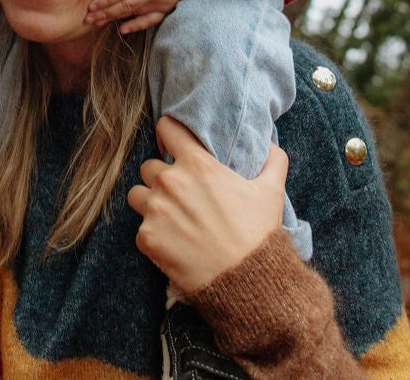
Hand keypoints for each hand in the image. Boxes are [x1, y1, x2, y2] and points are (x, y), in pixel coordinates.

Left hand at [85, 0, 184, 33]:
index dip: (106, 0)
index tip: (90, 7)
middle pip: (124, 5)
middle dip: (104, 13)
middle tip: (86, 20)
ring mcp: (160, 0)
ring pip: (134, 13)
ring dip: (114, 19)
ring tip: (97, 23)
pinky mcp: (167, 5)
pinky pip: (151, 20)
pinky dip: (137, 25)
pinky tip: (123, 30)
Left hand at [127, 118, 286, 292]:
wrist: (247, 282)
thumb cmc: (258, 234)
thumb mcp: (271, 191)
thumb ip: (272, 160)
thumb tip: (270, 144)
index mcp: (197, 164)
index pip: (166, 128)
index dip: (168, 135)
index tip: (172, 146)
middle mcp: (170, 182)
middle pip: (148, 167)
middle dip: (161, 178)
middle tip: (179, 195)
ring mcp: (156, 209)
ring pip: (137, 195)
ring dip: (149, 203)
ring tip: (170, 219)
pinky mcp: (147, 237)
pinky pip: (140, 229)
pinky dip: (153, 236)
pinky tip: (173, 245)